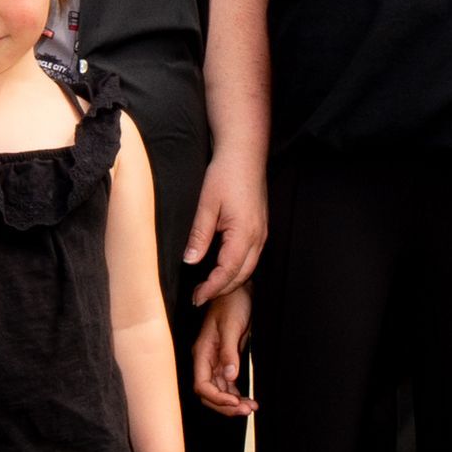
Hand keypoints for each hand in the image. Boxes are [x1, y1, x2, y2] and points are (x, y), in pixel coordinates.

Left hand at [184, 155, 266, 303]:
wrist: (244, 153)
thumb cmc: (225, 174)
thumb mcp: (206, 205)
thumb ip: (199, 235)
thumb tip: (189, 261)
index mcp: (244, 233)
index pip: (228, 272)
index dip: (212, 288)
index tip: (196, 297)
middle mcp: (258, 237)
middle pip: (242, 275)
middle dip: (221, 290)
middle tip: (198, 296)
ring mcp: (262, 233)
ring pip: (248, 268)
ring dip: (229, 281)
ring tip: (208, 286)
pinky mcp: (260, 228)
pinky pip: (251, 257)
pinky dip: (237, 269)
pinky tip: (222, 268)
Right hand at [192, 289, 254, 417]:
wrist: (240, 290)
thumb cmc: (233, 303)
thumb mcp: (232, 327)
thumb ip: (230, 352)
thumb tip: (231, 377)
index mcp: (202, 352)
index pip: (201, 385)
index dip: (216, 398)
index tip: (235, 402)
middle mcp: (206, 360)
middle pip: (209, 393)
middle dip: (225, 405)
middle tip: (247, 409)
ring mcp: (216, 361)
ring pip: (219, 391)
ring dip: (233, 403)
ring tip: (251, 407)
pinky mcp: (227, 360)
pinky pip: (228, 384)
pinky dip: (236, 394)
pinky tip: (249, 400)